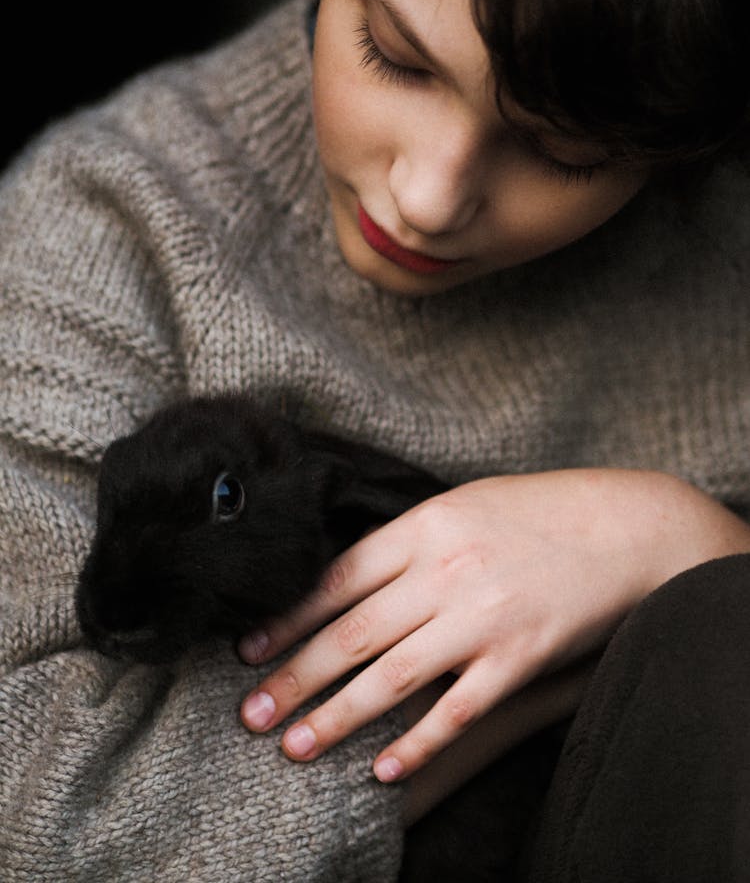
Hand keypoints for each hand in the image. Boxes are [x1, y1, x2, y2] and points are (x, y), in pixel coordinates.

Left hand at [238, 469, 749, 781]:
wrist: (627, 526)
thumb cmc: (541, 511)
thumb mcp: (464, 504)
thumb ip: (409, 540)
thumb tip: (349, 577)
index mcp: (426, 526)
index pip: (336, 579)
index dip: (286, 620)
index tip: (248, 651)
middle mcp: (446, 571)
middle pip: (351, 634)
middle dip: (293, 678)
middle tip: (251, 715)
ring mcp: (483, 617)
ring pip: (391, 676)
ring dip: (336, 716)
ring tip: (294, 746)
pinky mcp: (519, 656)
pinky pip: (457, 710)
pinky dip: (417, 743)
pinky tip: (383, 768)